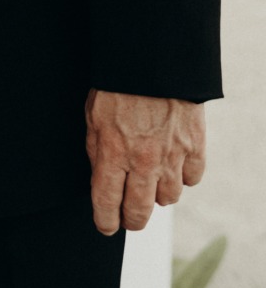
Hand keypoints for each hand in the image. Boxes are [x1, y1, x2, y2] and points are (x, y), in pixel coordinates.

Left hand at [85, 89, 206, 235]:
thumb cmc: (118, 85)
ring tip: (151, 182)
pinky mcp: (195, 148)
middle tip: (129, 217)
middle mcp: (143, 162)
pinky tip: (174, 165)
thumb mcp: (93, 117)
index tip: (105, 225)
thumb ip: (97, 151)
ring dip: (158, 195)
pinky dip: (183, 177)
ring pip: (167, 199)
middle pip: (138, 212)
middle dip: (131, 220)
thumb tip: (101, 178)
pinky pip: (192, 179)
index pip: (106, 203)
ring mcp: (172, 157)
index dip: (104, 221)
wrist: (153, 61)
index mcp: (112, 154)